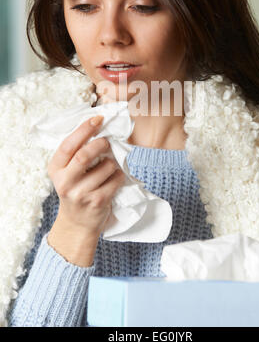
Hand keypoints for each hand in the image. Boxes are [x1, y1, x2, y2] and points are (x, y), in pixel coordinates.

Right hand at [47, 115, 125, 236]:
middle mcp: (64, 182)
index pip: (68, 144)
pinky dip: (120, 175)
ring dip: (113, 162)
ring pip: (105, 166)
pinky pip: (116, 180)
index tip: (98, 118)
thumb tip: (99, 125)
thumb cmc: (76, 189)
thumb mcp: (68, 172)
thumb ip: (76, 152)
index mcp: (55, 169)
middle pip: (84, 155)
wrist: (77, 223)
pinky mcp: (97, 202)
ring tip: (110, 166)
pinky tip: (115, 178)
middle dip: (100, 144)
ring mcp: (80, 194)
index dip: (84, 129)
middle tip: (107, 142)